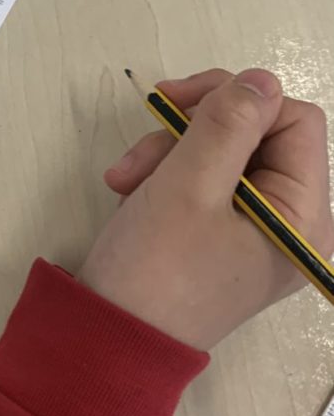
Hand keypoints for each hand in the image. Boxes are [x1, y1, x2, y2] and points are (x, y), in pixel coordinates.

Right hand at [79, 68, 333, 349]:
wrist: (109, 336)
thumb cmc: (155, 267)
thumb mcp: (188, 184)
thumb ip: (228, 124)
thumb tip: (260, 78)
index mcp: (304, 216)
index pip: (295, 120)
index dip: (239, 100)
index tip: (177, 101)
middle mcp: (290, 222)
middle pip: (255, 133)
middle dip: (192, 129)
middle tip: (144, 143)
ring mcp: (254, 229)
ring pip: (220, 151)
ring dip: (167, 152)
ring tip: (127, 180)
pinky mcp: (220, 234)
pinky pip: (202, 179)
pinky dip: (163, 175)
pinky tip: (132, 193)